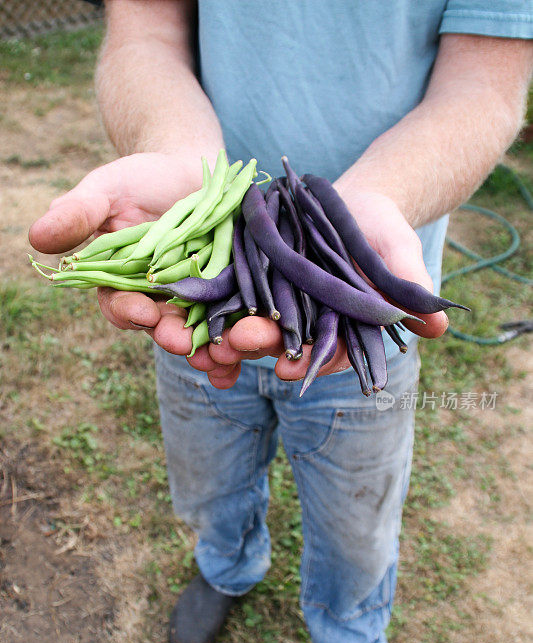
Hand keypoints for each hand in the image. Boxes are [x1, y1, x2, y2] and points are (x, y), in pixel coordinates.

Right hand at [29, 151, 219, 362]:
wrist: (192, 169)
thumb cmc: (140, 180)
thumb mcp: (106, 190)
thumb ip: (78, 214)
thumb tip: (36, 238)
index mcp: (121, 284)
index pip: (120, 306)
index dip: (129, 312)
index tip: (142, 311)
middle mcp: (157, 301)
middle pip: (163, 328)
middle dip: (173, 337)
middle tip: (183, 344)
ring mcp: (196, 300)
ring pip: (202, 332)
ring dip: (210, 349)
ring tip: (222, 356)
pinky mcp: (231, 293)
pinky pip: (235, 321)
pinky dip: (240, 340)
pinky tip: (250, 352)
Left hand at [203, 189, 447, 386]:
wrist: (343, 200)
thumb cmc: (377, 228)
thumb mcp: (394, 249)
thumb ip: (408, 286)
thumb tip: (440, 328)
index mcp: (337, 329)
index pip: (325, 355)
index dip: (309, 364)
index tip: (291, 370)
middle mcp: (302, 323)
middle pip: (280, 342)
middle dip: (260, 345)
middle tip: (239, 344)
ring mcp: (272, 302)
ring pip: (247, 322)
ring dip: (226, 330)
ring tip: (207, 332)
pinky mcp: (247, 277)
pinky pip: (225, 293)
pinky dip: (209, 301)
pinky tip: (189, 304)